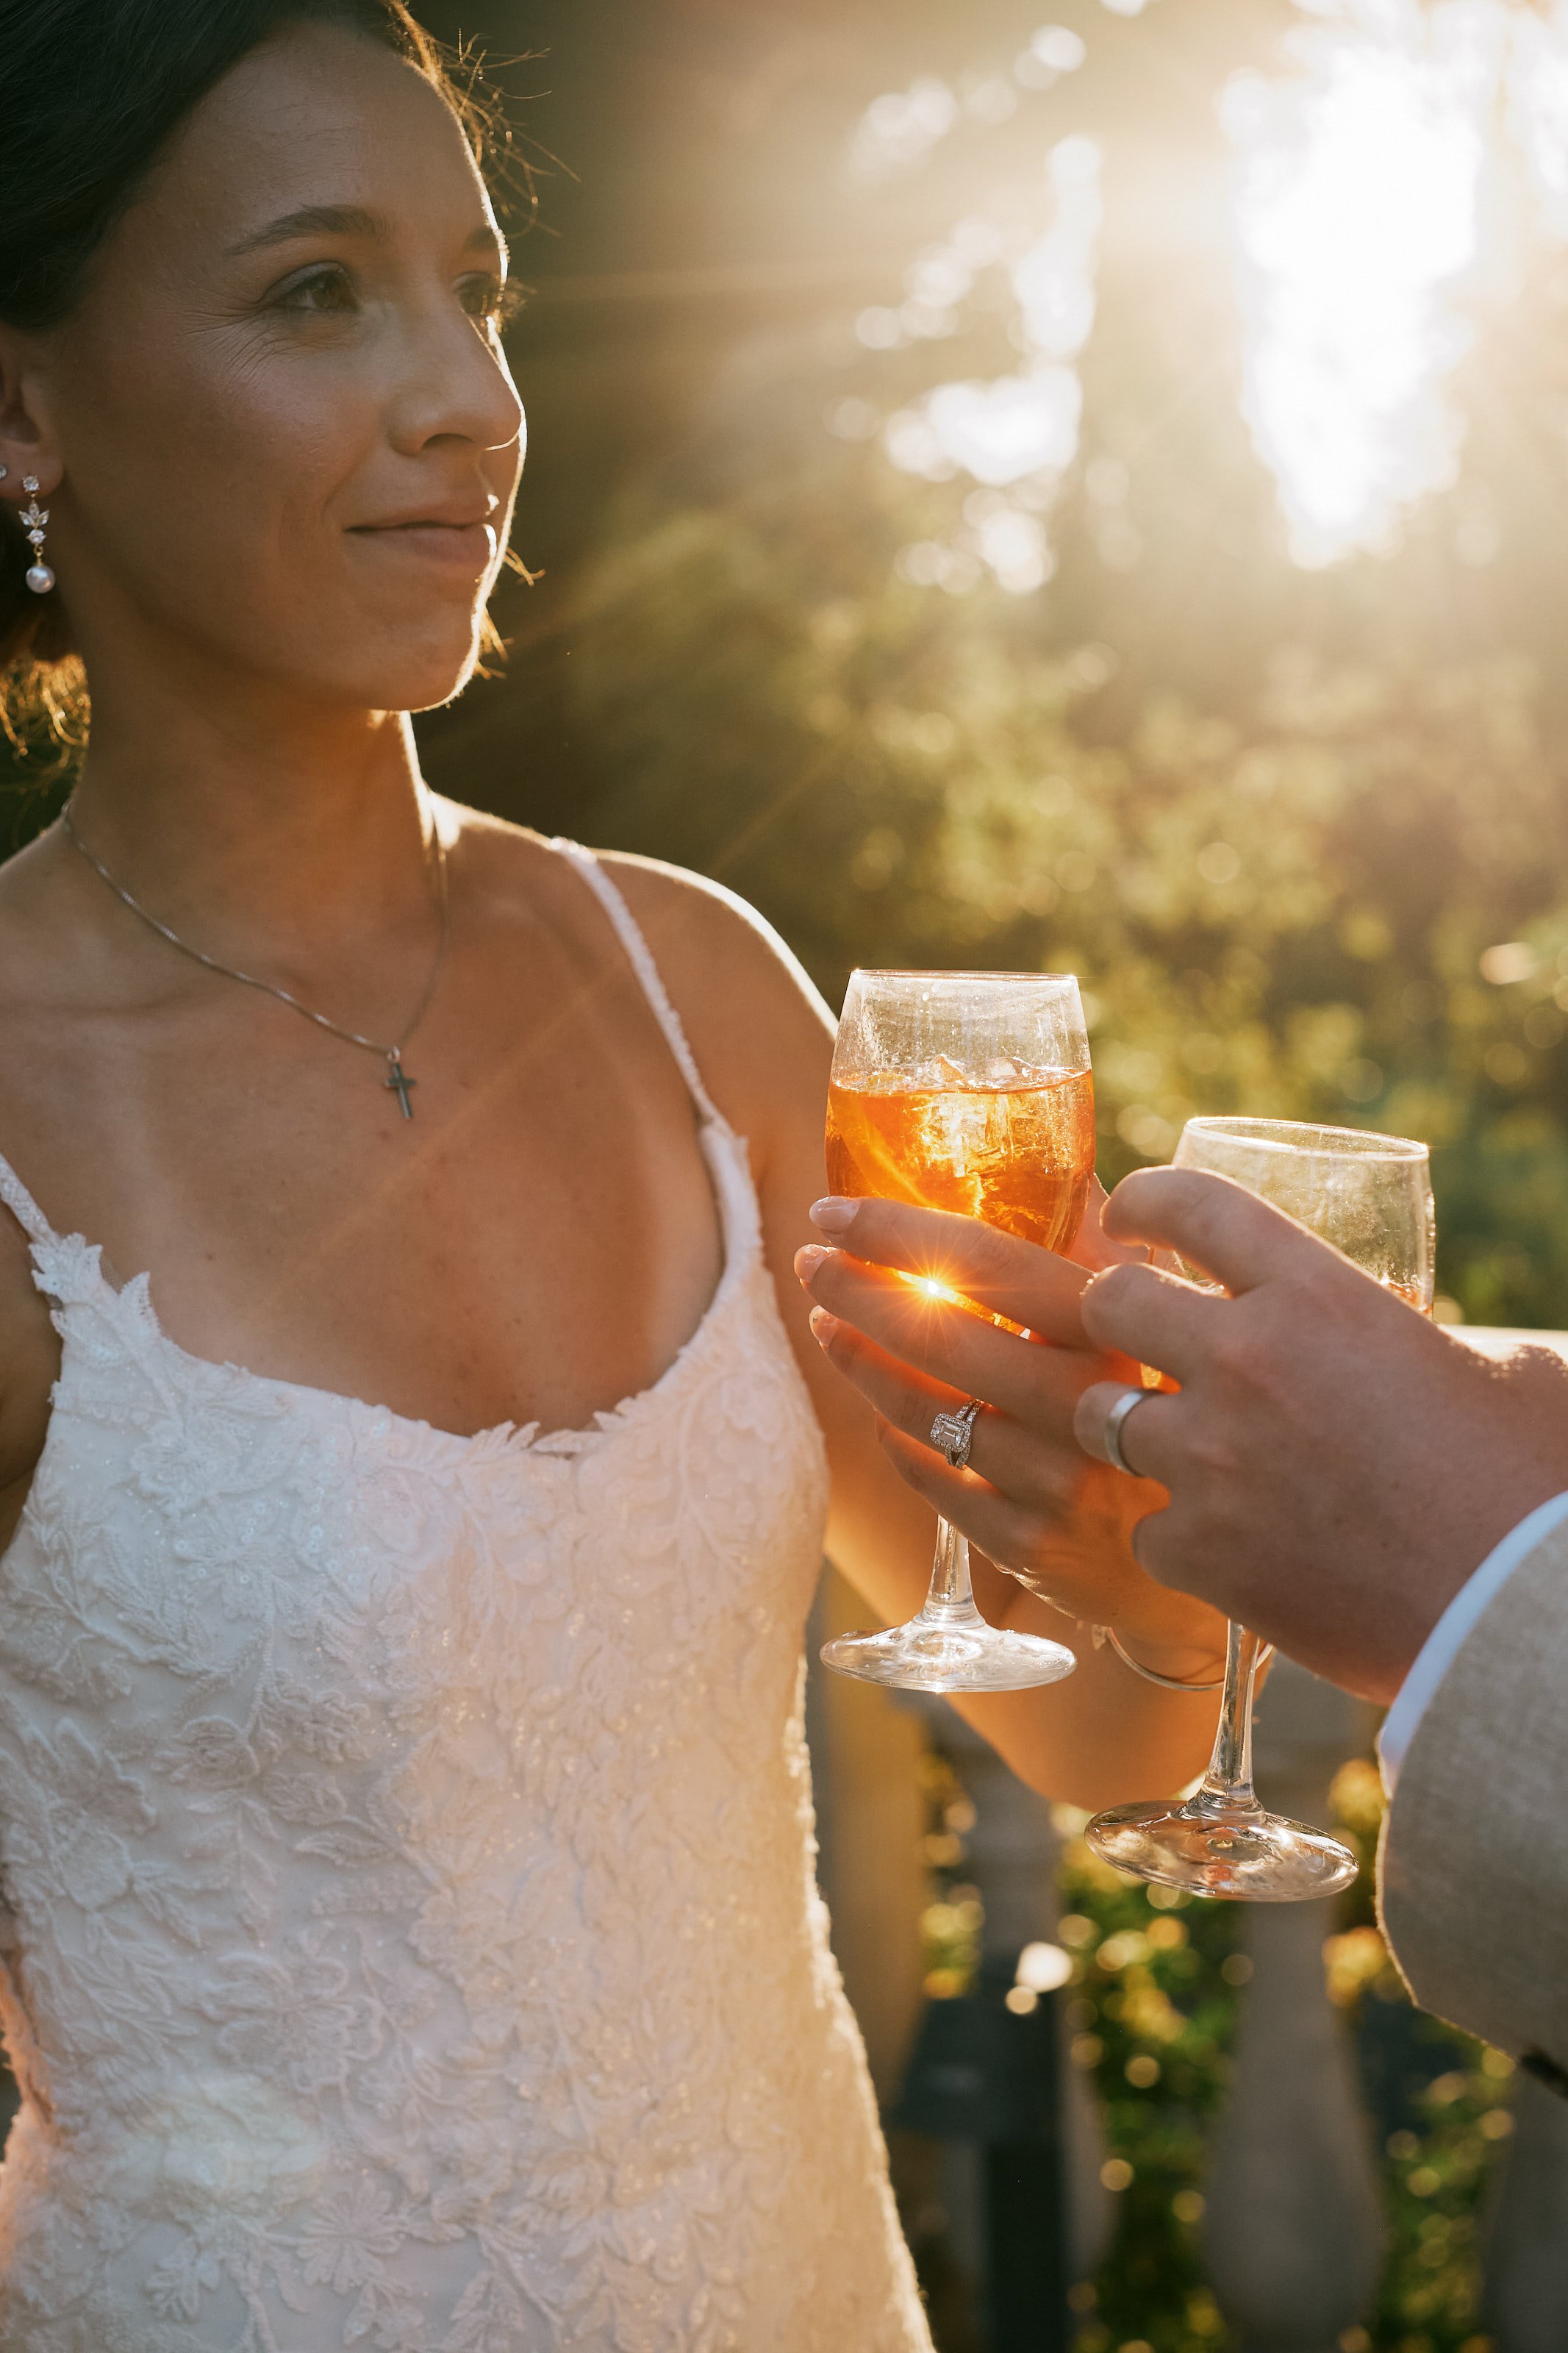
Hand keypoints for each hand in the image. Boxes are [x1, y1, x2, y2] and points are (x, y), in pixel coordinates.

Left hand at [794, 1192, 1229, 1679]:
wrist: (1278, 1552)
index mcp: (1123, 1340)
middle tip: (814, 1258)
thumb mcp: (1197, 1325)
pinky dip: (901, 1439)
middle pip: (941, 1336)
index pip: (988, 1264)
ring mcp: (1057, 1488)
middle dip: (861, 1292)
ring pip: (927, 1414)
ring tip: (829, 1320)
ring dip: (865, 1361)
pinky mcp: (1037, 1550)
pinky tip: (883, 1409)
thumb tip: (1083, 1178)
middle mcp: (1087, 1414)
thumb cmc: (1224, 1415)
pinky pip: (939, 1485)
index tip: (840, 1209)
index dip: (900, 1232)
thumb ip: (1128, 1260)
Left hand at [1075, 1167, 1567, 1702]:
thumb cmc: (1527, 1483)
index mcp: (1319, 1297)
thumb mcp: (1492, 1370)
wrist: (1517, 1614)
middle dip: (1110, 1312)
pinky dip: (1176, 1540)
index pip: (1195, 1205)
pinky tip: (1224, 1549)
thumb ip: (1424, 1340)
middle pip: (1110, 1301)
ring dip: (1131, 1427)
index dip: (1148, 1202)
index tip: (1129, 1216)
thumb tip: (1430, 1348)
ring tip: (1176, 1448)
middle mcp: (1247, 1362)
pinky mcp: (1200, 1551)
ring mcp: (1212, 1460)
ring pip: (1101, 1416)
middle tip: (1129, 1333)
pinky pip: (1144, 1530)